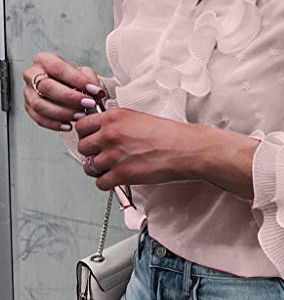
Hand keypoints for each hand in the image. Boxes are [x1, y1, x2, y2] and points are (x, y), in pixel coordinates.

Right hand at [23, 51, 106, 130]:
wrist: (67, 86)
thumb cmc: (73, 78)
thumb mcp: (84, 72)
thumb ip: (91, 79)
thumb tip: (97, 92)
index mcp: (45, 60)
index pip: (59, 68)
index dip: (77, 80)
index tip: (94, 90)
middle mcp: (32, 74)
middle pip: (47, 87)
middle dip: (70, 98)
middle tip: (88, 104)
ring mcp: (28, 92)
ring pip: (40, 104)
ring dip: (62, 112)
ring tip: (80, 115)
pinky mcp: (28, 107)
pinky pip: (38, 118)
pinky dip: (54, 124)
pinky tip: (68, 125)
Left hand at [74, 108, 204, 189]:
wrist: (187, 148)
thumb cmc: (170, 134)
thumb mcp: (139, 118)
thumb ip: (118, 124)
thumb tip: (103, 133)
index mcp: (114, 117)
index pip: (81, 126)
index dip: (86, 135)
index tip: (91, 140)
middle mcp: (110, 134)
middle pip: (82, 147)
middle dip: (91, 153)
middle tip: (103, 156)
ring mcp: (114, 155)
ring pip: (89, 167)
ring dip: (99, 170)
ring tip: (112, 168)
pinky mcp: (122, 174)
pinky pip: (100, 183)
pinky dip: (107, 183)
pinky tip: (118, 178)